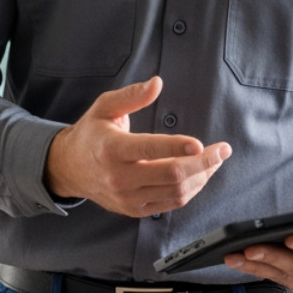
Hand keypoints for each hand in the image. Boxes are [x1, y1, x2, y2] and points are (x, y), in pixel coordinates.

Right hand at [44, 76, 230, 216]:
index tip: (201, 144)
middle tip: (223, 150)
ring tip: (215, 161)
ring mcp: (127, 198)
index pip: (151, 149)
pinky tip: (200, 174)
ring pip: (175, 193)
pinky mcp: (134, 209)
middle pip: (171, 175)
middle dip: (204, 162)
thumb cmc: (91, 133)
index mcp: (112, 149)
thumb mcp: (105, 107)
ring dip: (202, 177)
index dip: (178, 147)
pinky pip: (170, 204)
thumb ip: (132, 96)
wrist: (69, 168)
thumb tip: (157, 83)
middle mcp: (120, 177)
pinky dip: (190, 190)